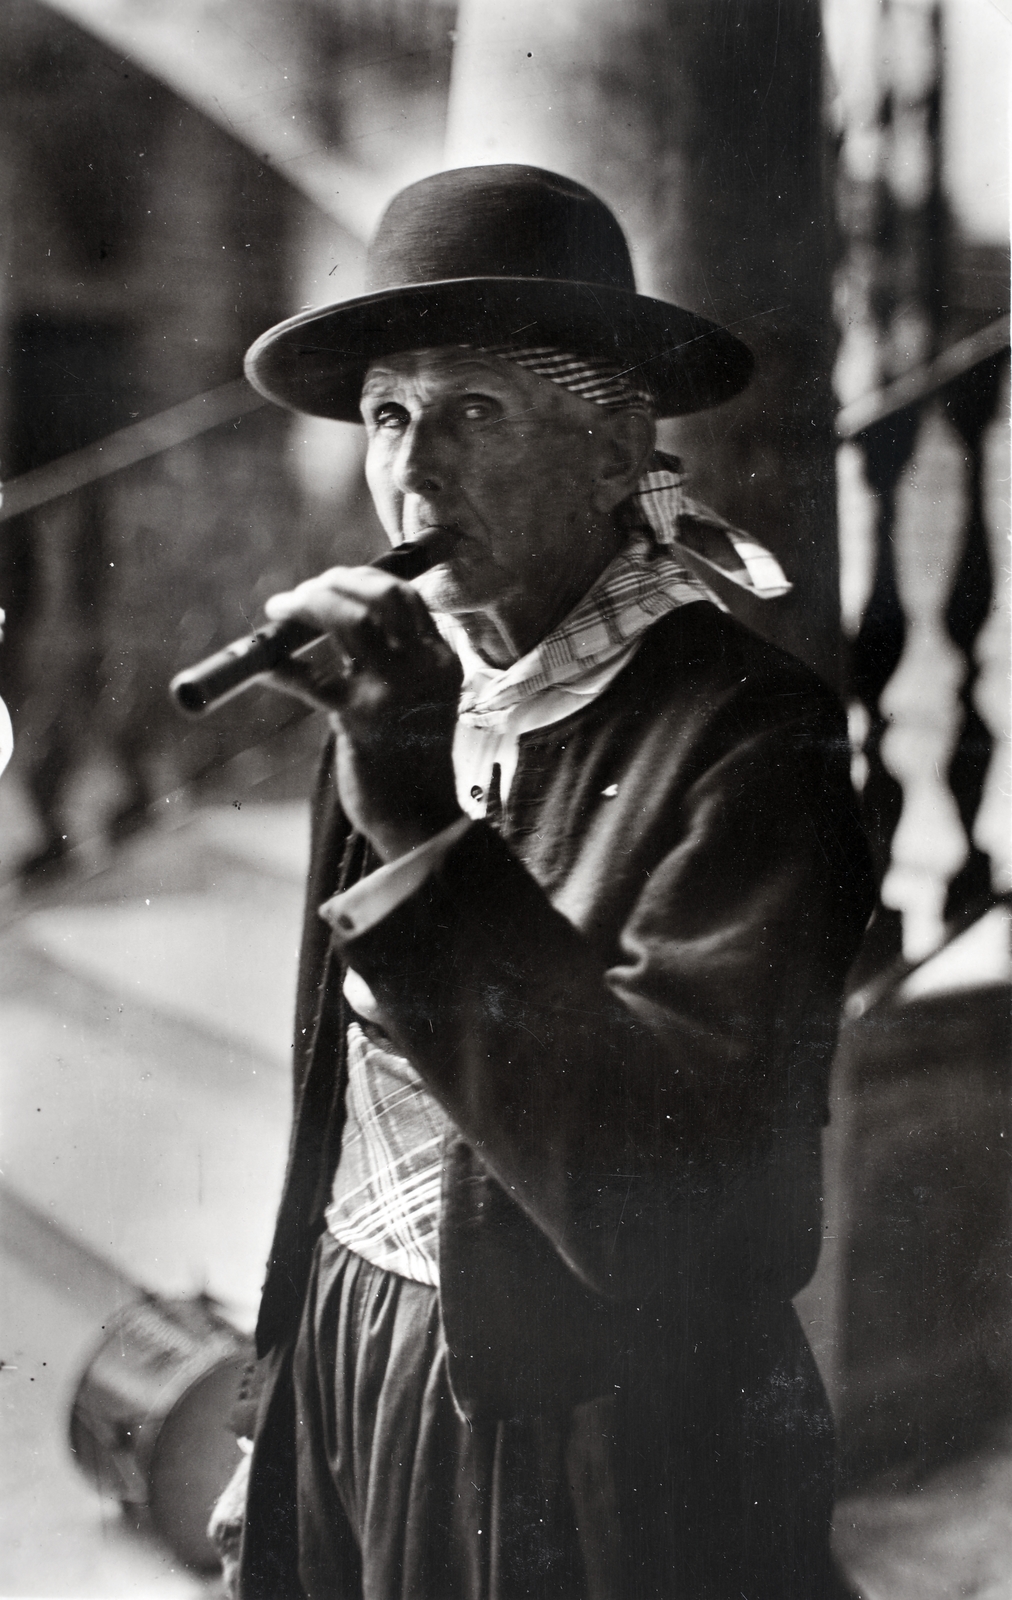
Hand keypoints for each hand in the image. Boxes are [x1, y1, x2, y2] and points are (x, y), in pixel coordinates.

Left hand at [263, 566, 462, 860]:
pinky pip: (310, 680)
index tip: (329, 583)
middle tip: (298, 596)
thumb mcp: (417, 701)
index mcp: (440, 660)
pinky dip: (279, 667)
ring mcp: (393, 691)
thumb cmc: (408, 760)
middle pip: (378, 597)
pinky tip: (262, 666)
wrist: (421, 820)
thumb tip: (330, 620)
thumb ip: (391, 663)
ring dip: (307, 606)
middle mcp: (422, 667)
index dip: (361, 580)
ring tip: (279, 610)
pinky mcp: (359, 720)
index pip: (404, 597)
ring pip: (349, 622)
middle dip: (332, 584)